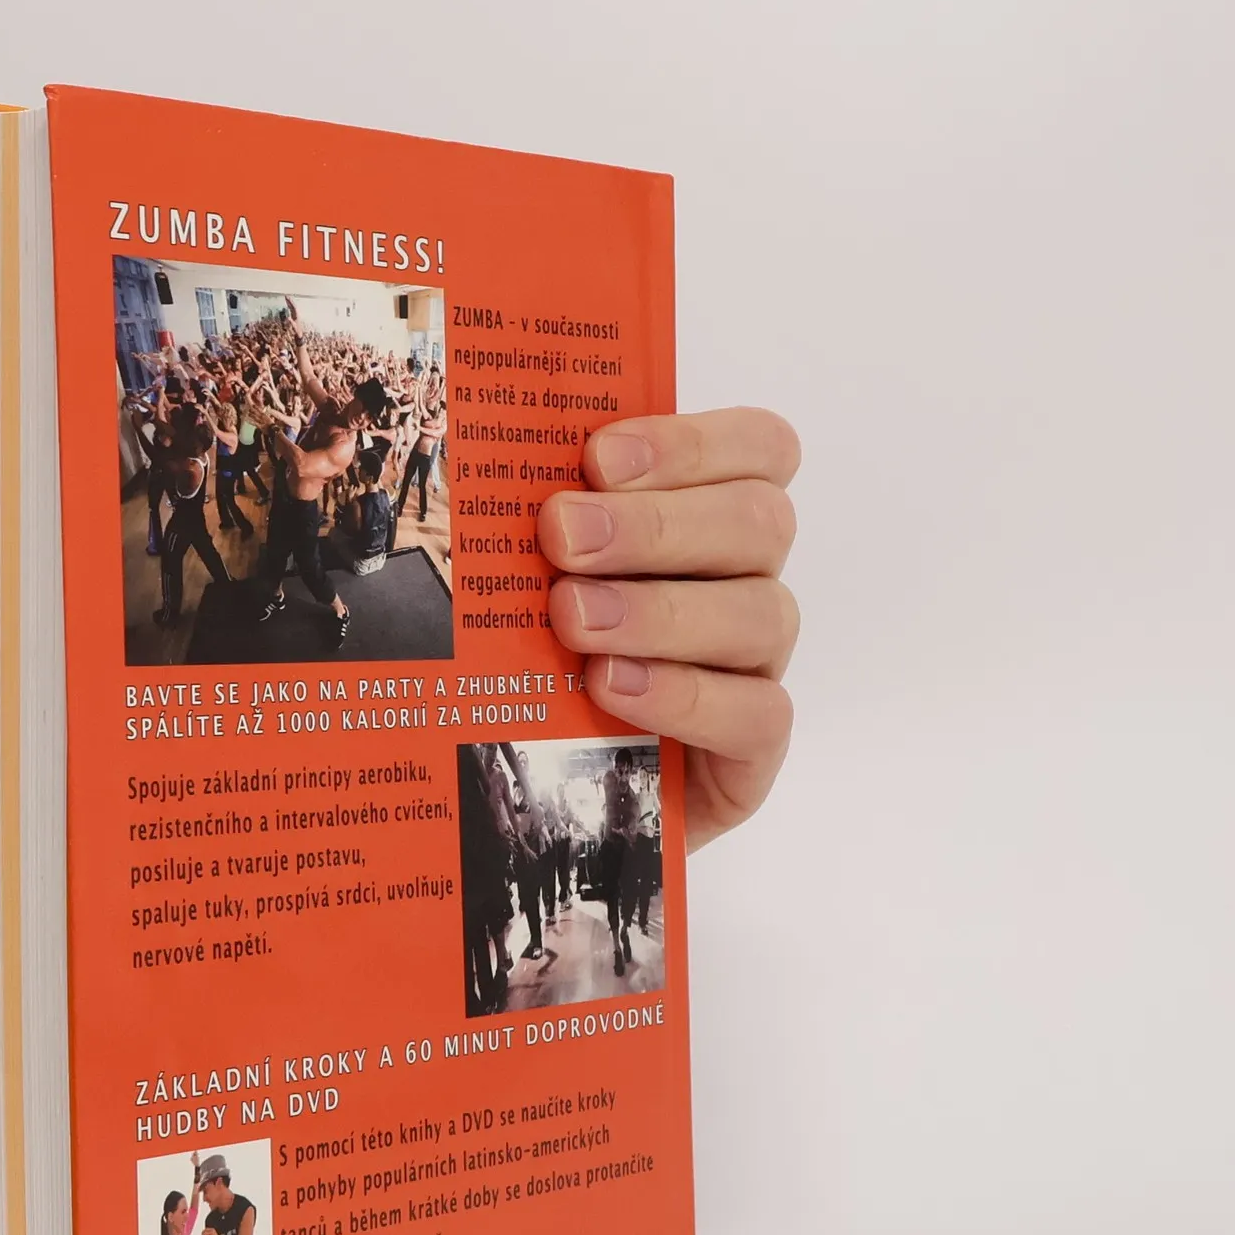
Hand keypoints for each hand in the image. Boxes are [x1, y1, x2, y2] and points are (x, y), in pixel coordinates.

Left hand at [538, 409, 799, 848]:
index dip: (692, 442)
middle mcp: (745, 582)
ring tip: (573, 620)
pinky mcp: (751, 749)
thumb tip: (475, 455)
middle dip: (653, 524)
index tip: (598, 458)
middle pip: (758, 522)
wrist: (541, 792)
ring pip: (760, 613)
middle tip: (561, 535)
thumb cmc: (536, 661)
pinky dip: (684, 695)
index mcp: (708, 516)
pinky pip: (757, 714)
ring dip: (660, 609)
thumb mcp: (526, 582)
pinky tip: (614, 687)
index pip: (758, 448)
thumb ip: (533, 520)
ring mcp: (755, 667)